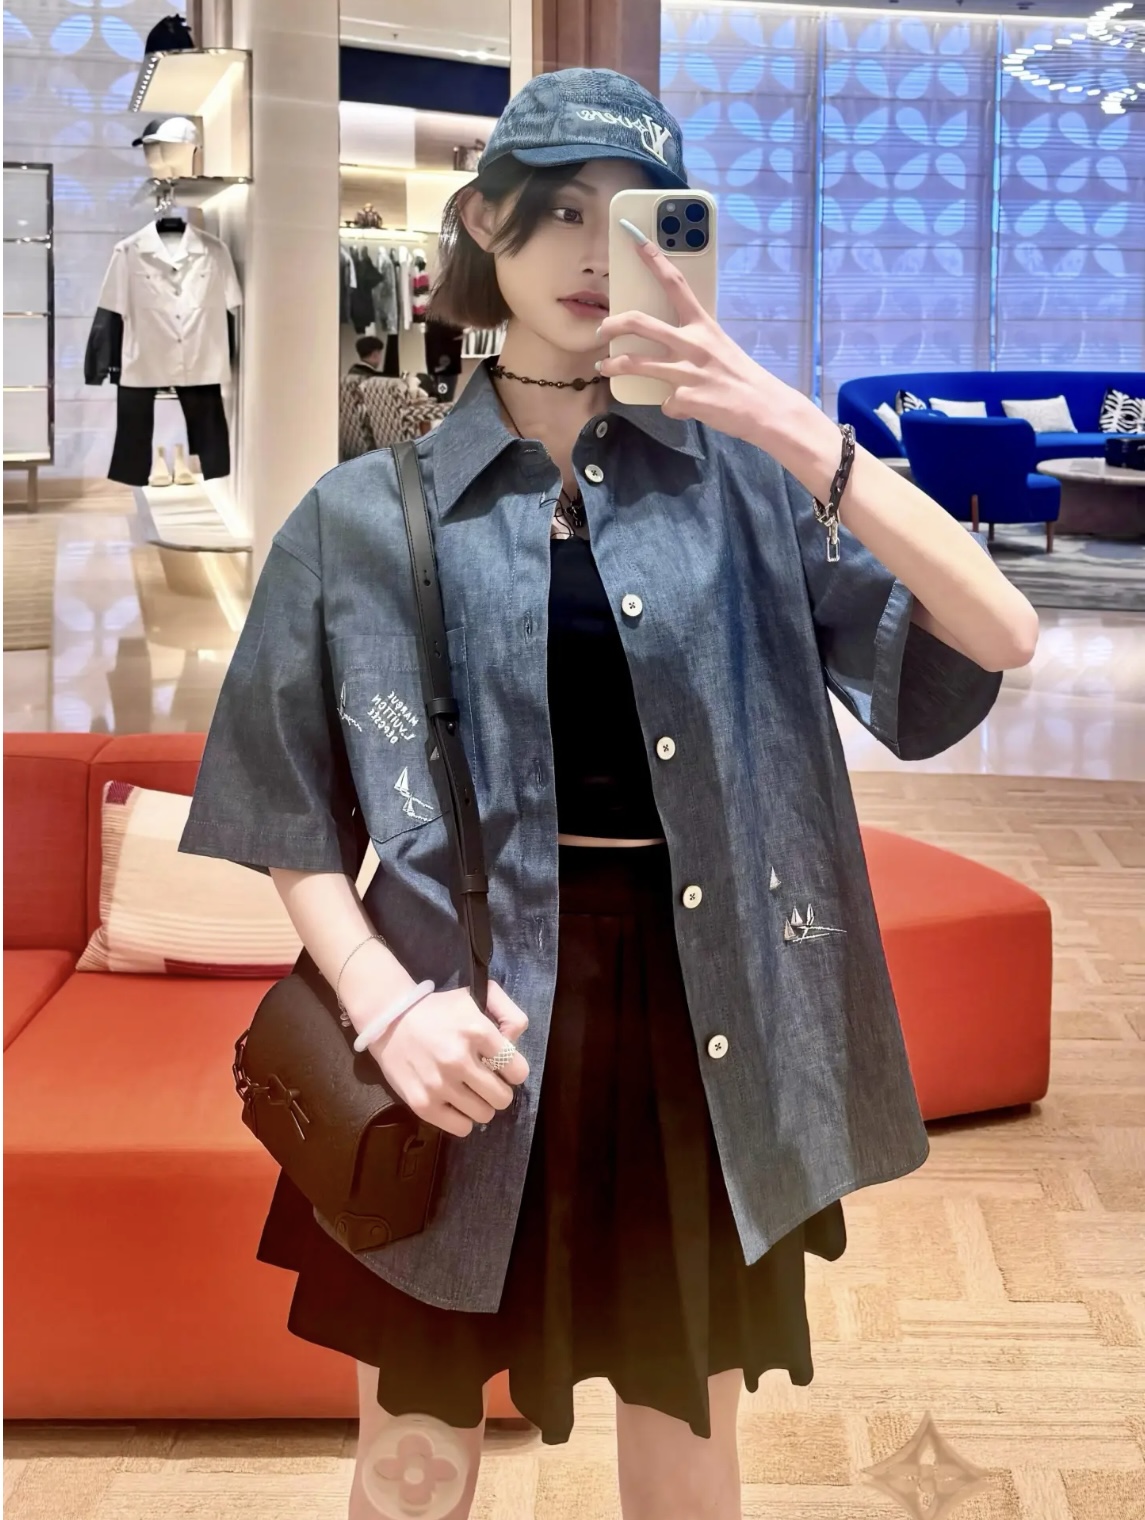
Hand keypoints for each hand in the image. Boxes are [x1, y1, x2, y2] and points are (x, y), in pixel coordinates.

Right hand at [366, 977, 529, 1138]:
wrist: (390, 1020)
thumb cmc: (438, 1009)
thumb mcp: (477, 997)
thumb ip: (509, 1014)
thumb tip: (517, 1043)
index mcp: (477, 1031)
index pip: (518, 1071)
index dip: (513, 1070)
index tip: (502, 1067)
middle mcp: (459, 1059)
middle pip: (503, 1098)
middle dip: (498, 1090)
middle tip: (485, 1080)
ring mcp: (440, 1084)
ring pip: (484, 1115)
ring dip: (480, 1104)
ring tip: (468, 1090)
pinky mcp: (422, 1104)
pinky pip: (461, 1128)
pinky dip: (462, 1119)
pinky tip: (454, 1102)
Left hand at [596, 226, 796, 441]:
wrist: (763, 408)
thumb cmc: (741, 376)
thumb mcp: (719, 346)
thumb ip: (693, 342)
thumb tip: (671, 349)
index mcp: (702, 325)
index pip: (675, 284)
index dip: (654, 260)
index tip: (636, 240)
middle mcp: (692, 343)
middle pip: (640, 323)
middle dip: (613, 324)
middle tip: (602, 329)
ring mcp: (686, 372)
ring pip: (636, 363)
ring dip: (613, 365)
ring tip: (603, 367)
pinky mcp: (684, 399)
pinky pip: (665, 402)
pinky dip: (671, 406)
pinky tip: (685, 407)